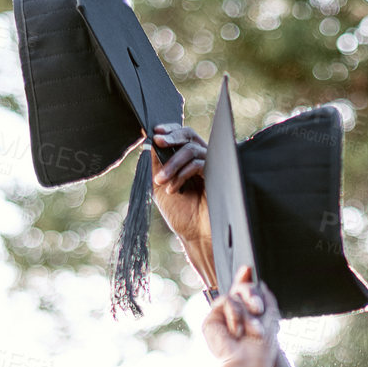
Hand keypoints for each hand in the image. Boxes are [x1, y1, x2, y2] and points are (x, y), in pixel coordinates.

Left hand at [151, 124, 213, 283]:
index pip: (182, 136)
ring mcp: (212, 166)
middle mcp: (203, 159)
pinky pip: (198, 163)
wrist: (196, 236)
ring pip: (191, 149)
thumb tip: (149, 143)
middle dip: (171, 137)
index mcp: (190, 159)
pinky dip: (181, 174)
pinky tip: (174, 190)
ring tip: (160, 181)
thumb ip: (156, 165)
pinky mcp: (218, 174)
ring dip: (172, 164)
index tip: (155, 133)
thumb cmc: (181, 213)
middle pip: (189, 135)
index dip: (170, 130)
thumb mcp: (160, 186)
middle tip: (157, 141)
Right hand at [201, 267, 279, 366]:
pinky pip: (224, 301)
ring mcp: (222, 317)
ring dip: (246, 312)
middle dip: (251, 294)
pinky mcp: (211, 321)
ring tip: (252, 331)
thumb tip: (251, 274)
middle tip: (257, 309)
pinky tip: (236, 331)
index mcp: (249, 313)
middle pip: (240, 288)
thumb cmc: (262, 343)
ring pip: (233, 295)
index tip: (248, 269)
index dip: (244, 277)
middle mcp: (235, 314)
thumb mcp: (269, 312)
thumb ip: (261, 292)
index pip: (245, 291)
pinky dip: (234, 314)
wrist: (249, 360)